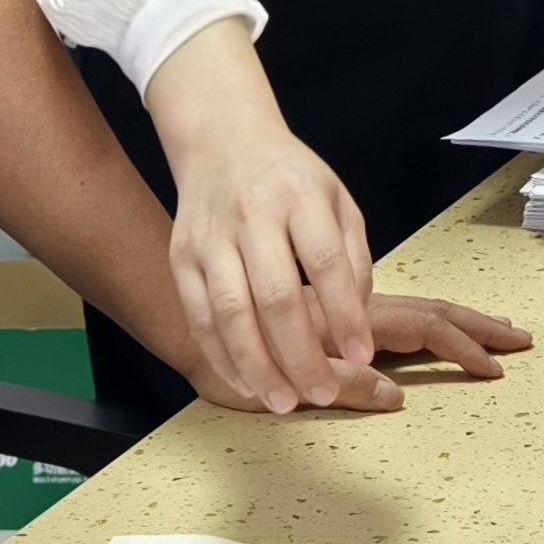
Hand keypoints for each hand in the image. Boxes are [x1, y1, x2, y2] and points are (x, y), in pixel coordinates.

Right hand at [148, 29, 375, 413]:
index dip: (345, 314)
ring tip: (284, 402)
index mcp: (300, 197)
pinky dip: (221, 357)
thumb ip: (353, 257)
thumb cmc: (291, 180)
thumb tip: (355, 322)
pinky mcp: (181, 257)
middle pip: (276, 296)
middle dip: (301, 354)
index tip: (363, 356)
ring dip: (257, 366)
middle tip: (324, 393)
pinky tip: (246, 384)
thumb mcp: (337, 200)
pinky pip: (198, 316)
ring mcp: (210, 238)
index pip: (326, 263)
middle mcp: (252, 216)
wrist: (222, 142)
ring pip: (230, 313)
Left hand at [186, 294, 534, 417]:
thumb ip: (335, 383)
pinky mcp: (333, 311)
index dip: (463, 345)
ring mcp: (345, 307)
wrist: (185, 298)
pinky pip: (389, 313)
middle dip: (476, 327)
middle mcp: (352, 305)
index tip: (496, 366)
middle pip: (430, 311)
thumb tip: (395, 395)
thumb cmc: (224, 342)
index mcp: (346, 315)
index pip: (423, 326)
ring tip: (492, 332)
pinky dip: (425, 323)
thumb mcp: (277, 373)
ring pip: (412, 310)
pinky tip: (436, 333)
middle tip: (520, 340)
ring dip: (456, 323)